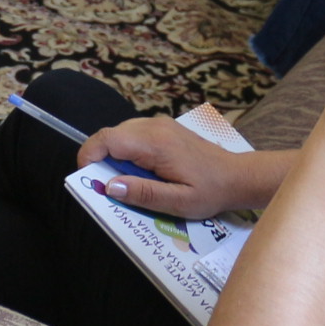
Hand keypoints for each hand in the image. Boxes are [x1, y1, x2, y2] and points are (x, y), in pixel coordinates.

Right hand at [80, 117, 247, 219]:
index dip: (89, 155)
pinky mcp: (163, 127)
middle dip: (101, 159)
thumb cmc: (211, 191)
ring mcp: (160, 124)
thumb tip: (110, 186)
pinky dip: (128, 151)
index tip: (86, 178)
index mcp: (156, 143)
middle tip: (108, 187)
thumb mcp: (179, 202)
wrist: (238, 175)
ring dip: (114, 156)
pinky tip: (142, 172)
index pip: (108, 139)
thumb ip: (144, 194)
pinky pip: (133, 134)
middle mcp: (154, 126)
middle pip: (110, 135)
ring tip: (127, 181)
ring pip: (120, 134)